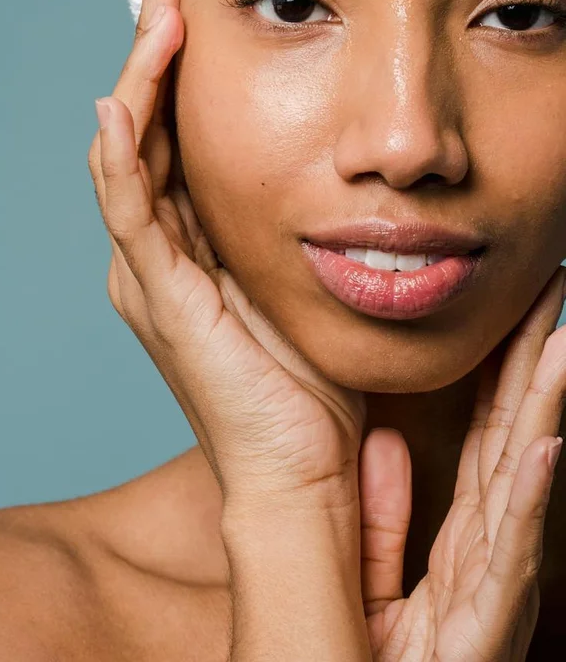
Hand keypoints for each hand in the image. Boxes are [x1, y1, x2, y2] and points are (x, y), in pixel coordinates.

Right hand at [88, 0, 365, 518]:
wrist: (303, 465)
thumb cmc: (308, 374)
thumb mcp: (297, 271)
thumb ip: (286, 217)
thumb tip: (329, 153)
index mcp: (187, 240)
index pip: (171, 130)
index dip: (175, 63)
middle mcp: (156, 248)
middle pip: (141, 127)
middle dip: (151, 49)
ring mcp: (150, 271)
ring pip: (128, 155)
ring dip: (139, 79)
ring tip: (157, 11)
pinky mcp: (158, 297)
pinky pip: (130, 213)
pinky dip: (121, 156)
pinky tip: (122, 103)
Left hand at [358, 265, 565, 660]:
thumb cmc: (369, 656)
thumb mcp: (370, 565)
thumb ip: (384, 506)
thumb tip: (388, 440)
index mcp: (462, 534)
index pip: (487, 432)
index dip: (506, 370)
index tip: (516, 309)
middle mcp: (488, 549)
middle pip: (513, 437)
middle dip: (536, 364)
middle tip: (551, 289)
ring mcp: (495, 585)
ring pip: (520, 480)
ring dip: (545, 410)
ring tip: (561, 343)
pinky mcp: (485, 627)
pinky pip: (506, 554)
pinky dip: (527, 499)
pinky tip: (545, 446)